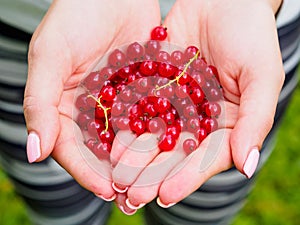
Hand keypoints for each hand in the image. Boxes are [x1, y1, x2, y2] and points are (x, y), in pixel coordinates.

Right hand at [23, 0, 160, 199]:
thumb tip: (34, 152)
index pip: (72, 149)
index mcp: (65, 107)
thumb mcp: (50, 54)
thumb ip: (39, 102)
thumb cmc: (74, 15)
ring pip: (131, 139)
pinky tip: (174, 150)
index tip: (104, 190)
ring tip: (157, 184)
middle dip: (118, 174)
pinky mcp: (146, 89)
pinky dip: (162, 133)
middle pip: (104, 151)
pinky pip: (154, 115)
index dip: (85, 171)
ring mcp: (122, 101)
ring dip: (143, 162)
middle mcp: (94, 110)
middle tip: (134, 197)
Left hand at [112, 0, 283, 208]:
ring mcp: (175, 103)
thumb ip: (255, 120)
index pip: (205, 159)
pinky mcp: (156, 85)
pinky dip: (126, 123)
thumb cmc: (251, 34)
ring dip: (134, 156)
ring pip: (152, 134)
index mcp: (225, 124)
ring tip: (116, 176)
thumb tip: (247, 164)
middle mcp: (197, 119)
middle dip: (153, 175)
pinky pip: (140, 106)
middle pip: (174, 153)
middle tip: (132, 197)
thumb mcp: (261, 75)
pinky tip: (109, 140)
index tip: (165, 195)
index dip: (186, 178)